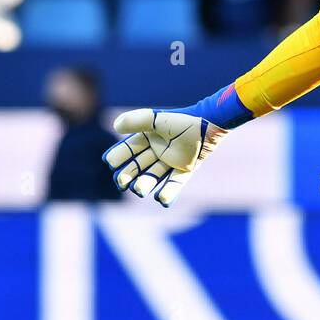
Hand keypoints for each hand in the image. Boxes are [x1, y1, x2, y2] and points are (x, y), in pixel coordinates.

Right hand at [102, 108, 229, 206]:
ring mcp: (171, 161)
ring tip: (139, 190)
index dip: (119, 156)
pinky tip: (162, 200)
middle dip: (128, 174)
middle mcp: (157, 150)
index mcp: (148, 137)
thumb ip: (137, 120)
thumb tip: (116, 126)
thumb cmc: (182, 120)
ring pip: (154, 175)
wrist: (209, 124)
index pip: (129, 149)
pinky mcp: (185, 169)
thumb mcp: (157, 119)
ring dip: (145, 184)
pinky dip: (169, 192)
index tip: (109, 162)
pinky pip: (175, 183)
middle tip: (121, 182)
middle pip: (138, 165)